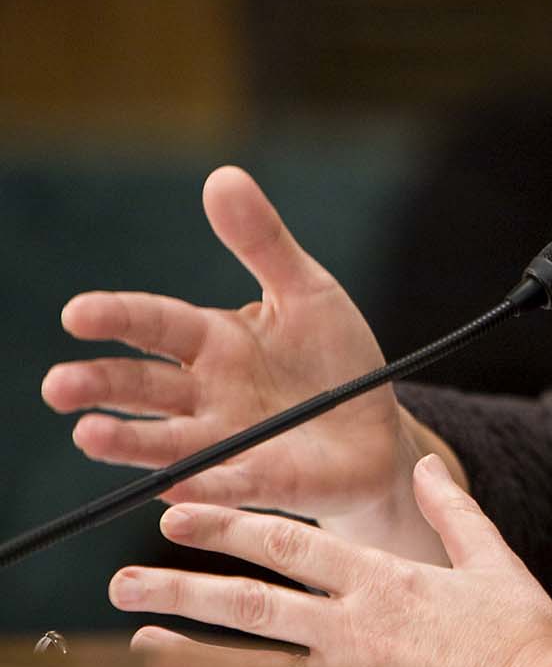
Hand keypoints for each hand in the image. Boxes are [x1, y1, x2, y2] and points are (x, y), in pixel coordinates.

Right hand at [42, 166, 423, 539]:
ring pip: (170, 445)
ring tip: (88, 435)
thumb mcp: (308, 290)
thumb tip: (222, 176)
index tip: (76, 313)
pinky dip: (207, 486)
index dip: (117, 318)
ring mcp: (232, 445)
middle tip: (57, 386)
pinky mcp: (267, 485)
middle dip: (100, 387)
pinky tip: (177, 489)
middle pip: (144, 389)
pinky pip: (233, 485)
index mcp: (216, 343)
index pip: (156, 325)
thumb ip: (263, 242)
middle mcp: (208, 397)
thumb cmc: (335, 359)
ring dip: (129, 442)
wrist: (378, 429)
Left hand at [114, 456, 551, 666]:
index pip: (291, 543)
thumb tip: (423, 467)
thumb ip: (452, 509)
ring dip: (186, 650)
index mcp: (384, 581)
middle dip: (184, 586)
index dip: (230, 525)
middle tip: (127, 577)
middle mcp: (352, 628)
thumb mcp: (492, 560)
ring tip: (138, 637)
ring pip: (248, 663)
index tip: (184, 512)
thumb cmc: (522, 640)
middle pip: (251, 602)